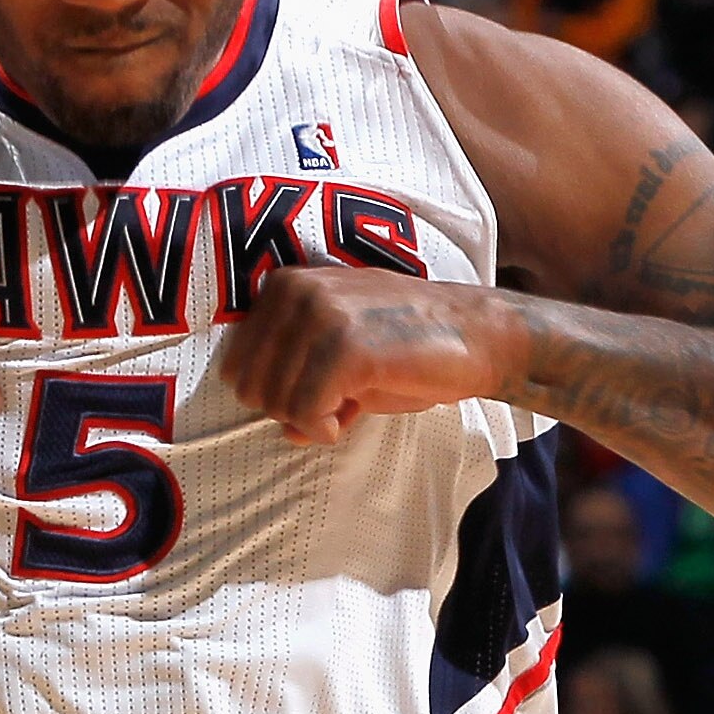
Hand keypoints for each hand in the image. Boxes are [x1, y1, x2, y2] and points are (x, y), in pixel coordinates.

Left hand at [219, 267, 513, 445]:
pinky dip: (323, 429)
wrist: (476, 336)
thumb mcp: (342, 350)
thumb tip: (284, 427)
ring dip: (308, 420)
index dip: (273, 390)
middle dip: (286, 407)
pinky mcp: (347, 348)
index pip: (236, 361)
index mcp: (286, 285)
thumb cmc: (410, 344)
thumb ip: (300, 375)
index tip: (313, 390)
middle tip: (330, 403)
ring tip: (345, 407)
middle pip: (248, 386)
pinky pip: (305, 413)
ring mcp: (321, 316)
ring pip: (274, 402)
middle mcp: (297, 292)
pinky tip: (347, 421)